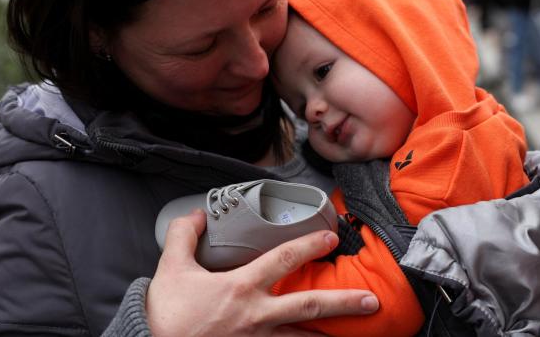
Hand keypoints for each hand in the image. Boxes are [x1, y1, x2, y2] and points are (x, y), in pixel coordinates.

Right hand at [147, 209, 378, 336]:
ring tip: (356, 332)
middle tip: (371, 301)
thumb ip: (185, 235)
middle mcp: (257, 315)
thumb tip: (197, 214)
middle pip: (308, 307)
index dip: (309, 245)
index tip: (330, 237)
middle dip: (342, 302)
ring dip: (330, 334)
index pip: (284, 260)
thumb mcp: (171, 268)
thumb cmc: (169, 314)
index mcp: (241, 287)